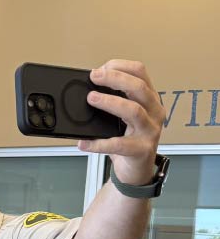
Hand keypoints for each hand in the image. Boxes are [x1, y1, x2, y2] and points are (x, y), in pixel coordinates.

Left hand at [77, 60, 163, 184]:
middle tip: (94, 77)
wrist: (136, 171)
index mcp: (150, 99)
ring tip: (91, 98)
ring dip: (110, 102)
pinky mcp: (141, 150)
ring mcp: (150, 131)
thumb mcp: (123, 117)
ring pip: (133, 111)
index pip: (141, 73)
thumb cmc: (128, 140)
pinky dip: (98, 144)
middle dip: (115, 79)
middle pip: (138, 88)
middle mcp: (154, 112)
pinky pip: (118, 145)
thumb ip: (113, 102)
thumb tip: (88, 89)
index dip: (121, 67)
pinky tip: (83, 143)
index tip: (101, 68)